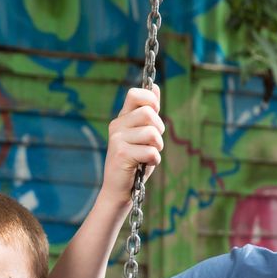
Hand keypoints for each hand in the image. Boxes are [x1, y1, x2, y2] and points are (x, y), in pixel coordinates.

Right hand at [100, 85, 163, 205]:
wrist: (119, 190)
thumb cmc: (135, 162)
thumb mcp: (144, 135)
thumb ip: (149, 114)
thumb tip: (156, 88)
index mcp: (122, 118)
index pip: (135, 94)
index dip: (151, 100)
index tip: (155, 114)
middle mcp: (117, 125)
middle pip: (148, 113)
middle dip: (159, 128)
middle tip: (154, 142)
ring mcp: (117, 139)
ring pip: (151, 133)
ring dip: (157, 147)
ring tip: (148, 155)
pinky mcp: (121, 154)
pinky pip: (150, 151)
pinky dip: (154, 160)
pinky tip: (145, 164)